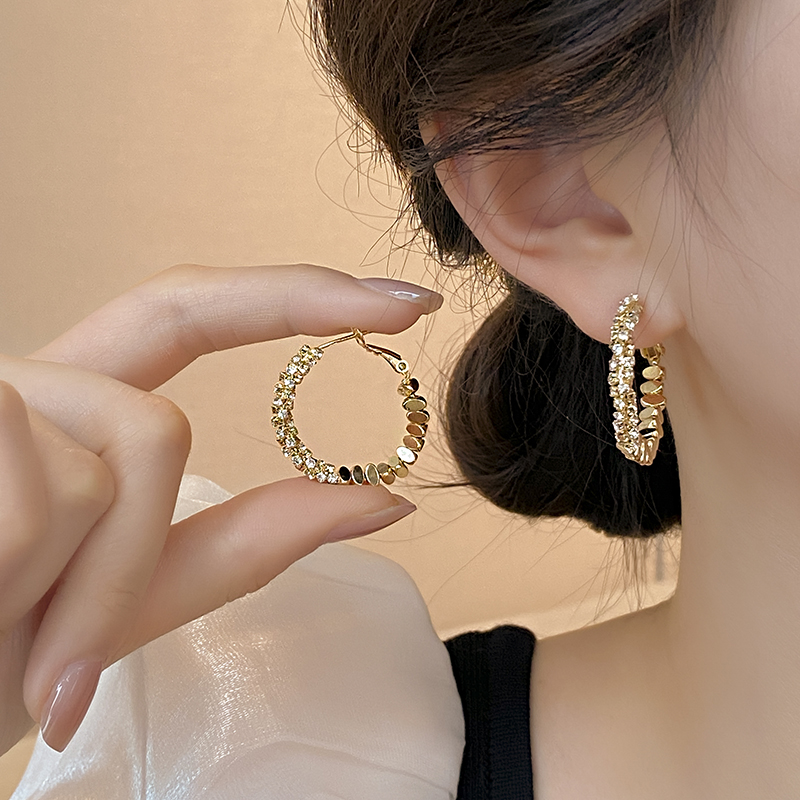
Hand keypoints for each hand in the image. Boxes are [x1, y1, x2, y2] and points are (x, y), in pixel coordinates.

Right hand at [0, 263, 442, 753]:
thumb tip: (385, 499)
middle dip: (136, 553)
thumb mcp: (128, 599)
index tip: (403, 300)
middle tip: (61, 665)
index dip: (296, 295)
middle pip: (158, 425)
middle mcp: (23, 381)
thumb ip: (250, 541)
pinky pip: (58, 495)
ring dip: (83, 591)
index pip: (188, 312)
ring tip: (4, 637)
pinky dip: (42, 587)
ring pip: (120, 463)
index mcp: (66, 407)